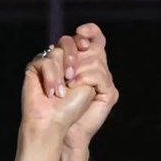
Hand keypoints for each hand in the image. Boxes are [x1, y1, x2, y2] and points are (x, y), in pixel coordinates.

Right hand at [21, 44, 95, 139]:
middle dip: (73, 57)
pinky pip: (45, 61)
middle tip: (72, 77)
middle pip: (70, 41)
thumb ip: (91, 62)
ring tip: (61, 93)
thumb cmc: (71, 108)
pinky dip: (50, 78)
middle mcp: (62, 61)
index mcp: (78, 63)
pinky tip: (50, 94)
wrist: (52, 122)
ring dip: (61, 74)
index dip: (87, 34)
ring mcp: (48, 63)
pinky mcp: (34, 67)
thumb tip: (84, 42)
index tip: (85, 44)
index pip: (84, 39)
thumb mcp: (89, 83)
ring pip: (58, 51)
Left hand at [57, 23, 118, 160]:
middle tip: (63, 72)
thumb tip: (63, 42)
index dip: (90, 31)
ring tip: (65, 84)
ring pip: (95, 60)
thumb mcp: (54, 74)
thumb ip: (61, 58)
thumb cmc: (51, 103)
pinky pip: (98, 75)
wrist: (56, 128)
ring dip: (76, 70)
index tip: (78, 33)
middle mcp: (99, 71)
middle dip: (74, 56)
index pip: (96, 38)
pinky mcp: (109, 94)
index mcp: (87, 64)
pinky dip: (83, 79)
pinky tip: (73, 86)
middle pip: (94, 47)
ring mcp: (106, 83)